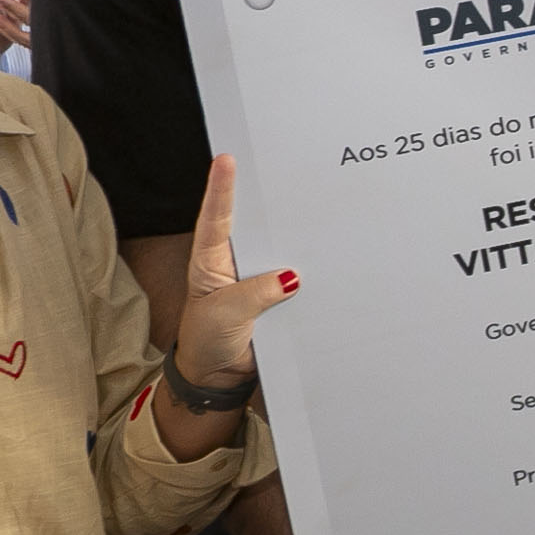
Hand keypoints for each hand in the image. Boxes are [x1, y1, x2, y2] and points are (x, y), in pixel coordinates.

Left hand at [172, 153, 298, 392]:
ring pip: (279, 249)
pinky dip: (309, 269)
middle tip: (282, 166)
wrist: (219, 374)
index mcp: (211, 261)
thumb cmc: (207, 339)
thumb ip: (255, 295)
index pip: (216, 219)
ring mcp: (257, 278)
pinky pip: (296, 279)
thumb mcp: (224, 315)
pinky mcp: (276, 296)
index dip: (221, 190)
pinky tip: (326, 257)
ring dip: (295, 236)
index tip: (226, 160)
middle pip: (253, 224)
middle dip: (267, 198)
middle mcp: (234, 263)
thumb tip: (292, 278)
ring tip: (314, 206)